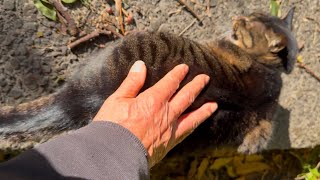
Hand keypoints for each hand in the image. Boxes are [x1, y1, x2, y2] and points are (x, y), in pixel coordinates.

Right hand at [93, 60, 216, 166]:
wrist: (114, 155)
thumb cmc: (112, 126)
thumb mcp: (117, 99)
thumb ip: (132, 82)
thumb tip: (140, 65)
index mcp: (153, 100)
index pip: (170, 83)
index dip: (178, 74)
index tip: (185, 67)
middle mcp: (166, 113)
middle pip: (186, 97)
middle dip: (196, 86)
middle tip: (205, 78)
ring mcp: (170, 130)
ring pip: (192, 116)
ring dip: (204, 109)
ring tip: (214, 104)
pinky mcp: (169, 144)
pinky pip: (187, 132)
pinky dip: (195, 126)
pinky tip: (198, 124)